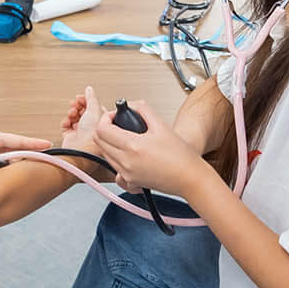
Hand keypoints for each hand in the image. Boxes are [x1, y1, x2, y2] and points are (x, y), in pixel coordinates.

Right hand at [61, 84, 109, 154]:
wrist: (80, 150)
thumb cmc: (92, 136)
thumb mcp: (94, 110)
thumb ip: (91, 98)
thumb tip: (89, 89)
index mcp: (101, 121)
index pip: (93, 107)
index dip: (87, 101)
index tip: (82, 97)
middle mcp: (92, 127)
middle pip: (83, 112)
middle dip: (78, 106)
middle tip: (75, 104)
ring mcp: (81, 132)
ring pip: (74, 118)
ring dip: (72, 113)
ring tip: (72, 113)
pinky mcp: (71, 137)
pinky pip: (66, 126)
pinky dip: (65, 122)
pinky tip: (67, 121)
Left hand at [94, 98, 208, 197]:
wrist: (189, 178)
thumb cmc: (180, 156)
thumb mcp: (161, 125)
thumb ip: (143, 109)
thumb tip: (130, 105)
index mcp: (133, 146)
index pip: (102, 129)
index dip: (106, 118)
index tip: (114, 116)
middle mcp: (126, 162)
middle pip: (99, 142)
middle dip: (105, 129)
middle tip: (117, 125)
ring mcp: (127, 174)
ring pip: (105, 154)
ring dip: (109, 143)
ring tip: (125, 138)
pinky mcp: (130, 182)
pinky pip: (114, 169)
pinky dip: (116, 160)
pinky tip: (128, 155)